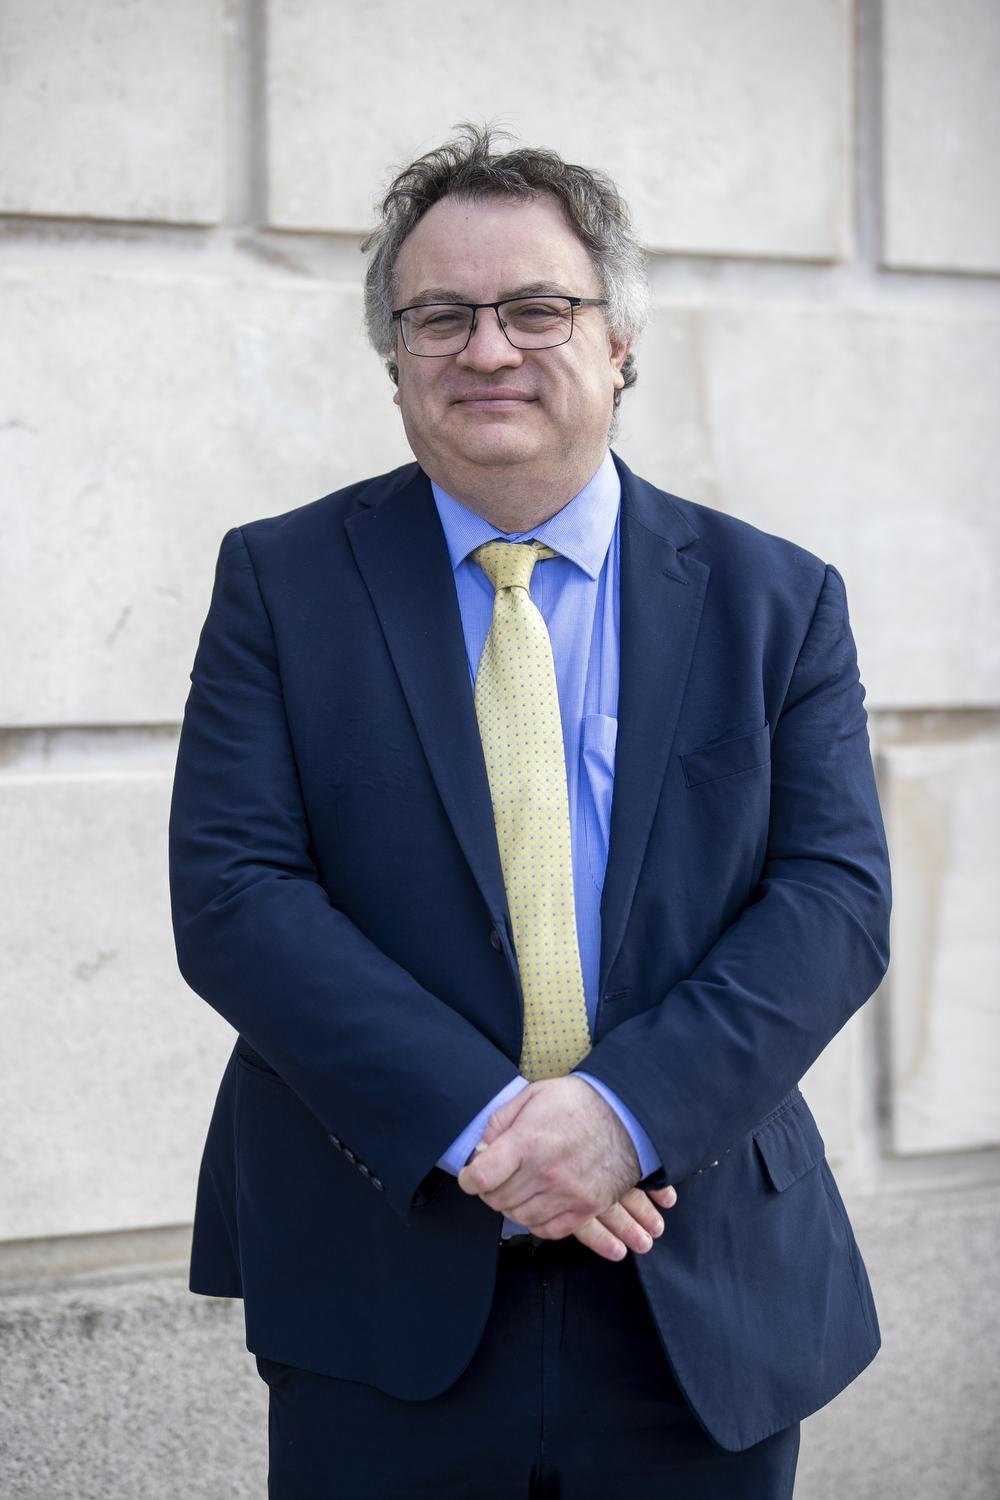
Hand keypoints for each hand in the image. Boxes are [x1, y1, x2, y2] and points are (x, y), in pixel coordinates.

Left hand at [456, 1076, 676, 1261]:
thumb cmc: (577, 1102)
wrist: (627, 1114)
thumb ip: (500, 1122)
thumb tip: (481, 1152)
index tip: (471, 1176)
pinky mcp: (587, 1207)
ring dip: (512, 1206)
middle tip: (497, 1178)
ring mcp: (568, 1193)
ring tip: (519, 1188)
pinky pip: (548, 1230)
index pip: (481, 1177)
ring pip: (520, 1217)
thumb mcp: (533, 1096)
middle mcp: (546, 1172)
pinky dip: (536, 1221)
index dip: (468, 1179)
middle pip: (497, 1200)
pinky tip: (538, 1202)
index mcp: (528, 1142)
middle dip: (490, 1190)